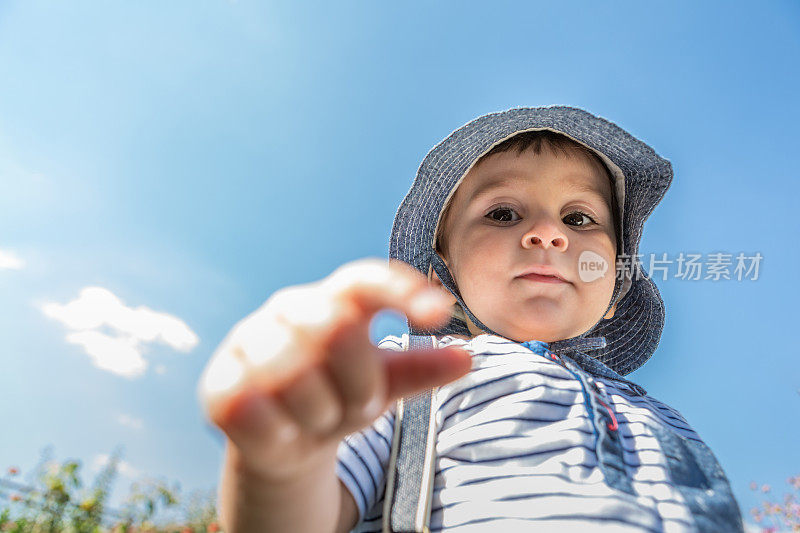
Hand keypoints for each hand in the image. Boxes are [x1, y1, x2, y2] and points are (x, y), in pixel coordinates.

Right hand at [197, 258, 471, 480]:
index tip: (439, 312)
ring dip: (322, 414)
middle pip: (336, 329)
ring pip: (297, 378)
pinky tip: (283, 430)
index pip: (364, 280)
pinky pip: (260, 411)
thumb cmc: (339, 396)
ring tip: (319, 416)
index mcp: (332, 300)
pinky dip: (284, 433)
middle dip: (359, 382)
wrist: (284, 441)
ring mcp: (249, 342)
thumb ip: (419, 370)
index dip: (400, 290)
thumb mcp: (383, 384)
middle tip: (359, 405)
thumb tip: (466, 358)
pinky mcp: (219, 384)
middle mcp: (288, 309)